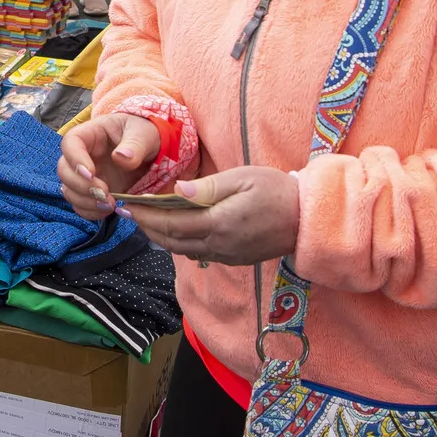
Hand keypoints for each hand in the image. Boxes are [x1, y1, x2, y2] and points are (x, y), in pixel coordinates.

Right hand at [58, 114, 161, 220]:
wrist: (153, 152)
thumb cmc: (146, 135)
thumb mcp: (145, 134)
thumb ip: (135, 145)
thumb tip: (120, 158)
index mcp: (91, 134)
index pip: (70, 143)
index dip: (75, 159)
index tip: (91, 173)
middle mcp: (83, 155)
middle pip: (64, 170)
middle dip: (80, 185)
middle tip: (104, 193)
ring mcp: (87, 176)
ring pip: (69, 190)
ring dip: (84, 201)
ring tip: (109, 205)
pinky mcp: (93, 192)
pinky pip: (80, 205)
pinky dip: (89, 211)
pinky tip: (106, 210)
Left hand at [118, 166, 300, 264]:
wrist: (309, 219)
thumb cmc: (276, 191)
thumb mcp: (242, 178)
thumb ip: (207, 188)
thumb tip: (176, 192)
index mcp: (218, 223)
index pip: (171, 224)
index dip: (146, 217)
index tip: (127, 206)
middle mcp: (219, 245)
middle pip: (172, 241)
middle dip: (147, 228)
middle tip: (128, 214)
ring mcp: (226, 255)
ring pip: (184, 250)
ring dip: (162, 237)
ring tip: (146, 221)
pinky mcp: (234, 258)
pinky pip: (199, 253)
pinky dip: (181, 243)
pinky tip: (176, 230)